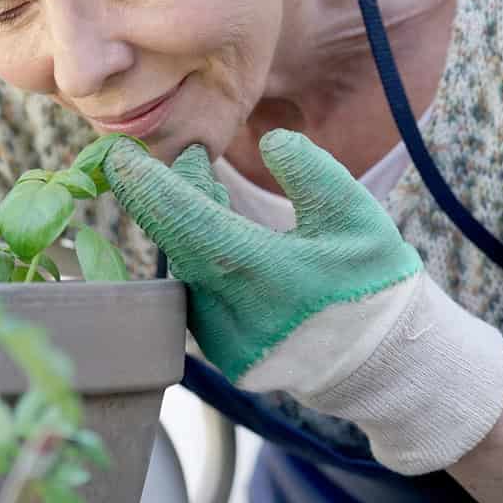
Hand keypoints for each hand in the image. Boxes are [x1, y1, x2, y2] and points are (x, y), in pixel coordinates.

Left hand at [105, 131, 502, 474]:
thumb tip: (268, 142)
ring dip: (190, 226)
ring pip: (186, 268)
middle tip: (188, 156)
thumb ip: (313, 173)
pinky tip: (220, 234)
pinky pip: (197, 294)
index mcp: (274, 277)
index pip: (193, 225)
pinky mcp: (222, 357)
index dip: (151, 187)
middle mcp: (240, 319)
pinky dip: (200, 258)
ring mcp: (226, 345)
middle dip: (173, 195)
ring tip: (215, 193)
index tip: (119, 154)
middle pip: (182, 243)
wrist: (382, 360)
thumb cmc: (372, 278)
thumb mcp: (358, 215)